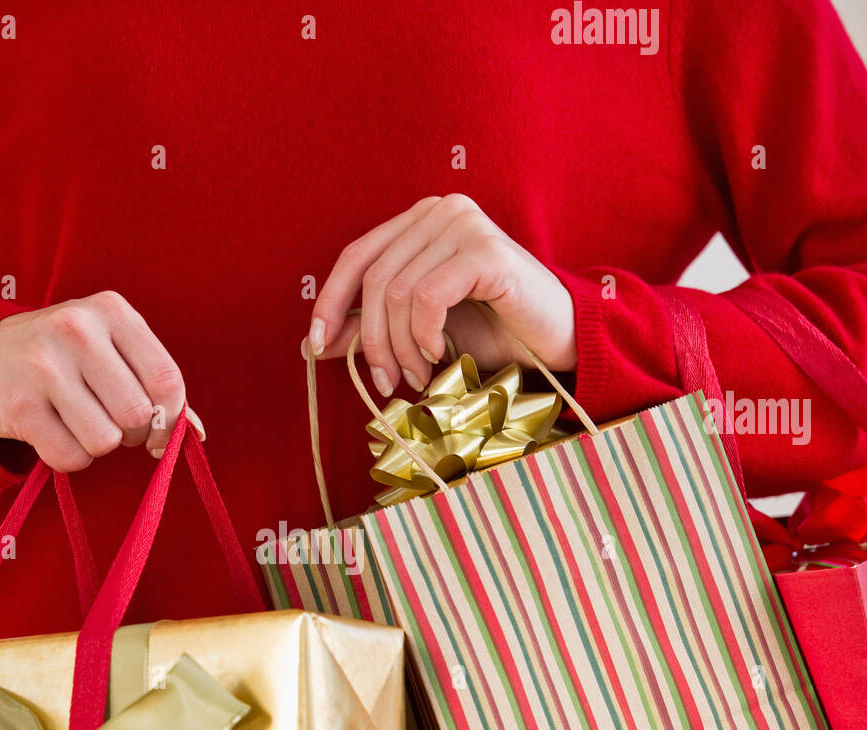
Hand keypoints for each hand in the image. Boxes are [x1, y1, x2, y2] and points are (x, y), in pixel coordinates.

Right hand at [0, 291, 185, 471]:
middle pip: (138, 415)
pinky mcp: (19, 404)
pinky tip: (52, 432)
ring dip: (98, 446)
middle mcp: (77, 329)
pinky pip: (70, 458)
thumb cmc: (67, 361)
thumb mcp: (112, 353)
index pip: (168, 380)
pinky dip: (68, 458)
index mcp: (112, 310)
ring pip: (105, 441)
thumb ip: (156, 387)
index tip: (158, 435)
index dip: (171, 420)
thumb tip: (195, 435)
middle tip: (109, 422)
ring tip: (77, 422)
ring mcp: (43, 365)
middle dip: (132, 434)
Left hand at [303, 194, 576, 396]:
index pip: (356, 256)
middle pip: (374, 278)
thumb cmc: (492, 333)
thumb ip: (371, 330)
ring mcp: (464, 224)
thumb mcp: (418, 333)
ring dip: (401, 347)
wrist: (555, 341)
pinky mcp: (485, 250)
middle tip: (384, 382)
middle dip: (372, 341)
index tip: (315, 347)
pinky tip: (441, 354)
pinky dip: (425, 336)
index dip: (330, 303)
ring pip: (398, 292)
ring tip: (419, 374)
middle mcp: (440, 210)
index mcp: (419, 221)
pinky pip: (427, 298)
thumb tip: (311, 344)